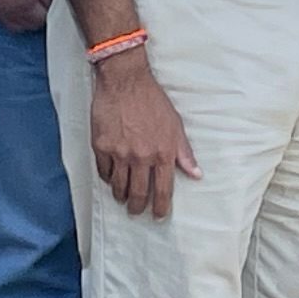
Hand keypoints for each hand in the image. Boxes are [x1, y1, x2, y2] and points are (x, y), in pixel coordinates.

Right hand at [0, 0, 51, 32]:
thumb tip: (51, 4)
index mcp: (23, 5)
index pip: (41, 20)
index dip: (48, 13)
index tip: (50, 6)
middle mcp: (9, 13)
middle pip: (28, 26)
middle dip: (37, 19)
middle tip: (42, 6)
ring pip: (15, 26)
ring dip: (24, 20)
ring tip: (29, 8)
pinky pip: (3, 20)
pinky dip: (11, 17)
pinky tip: (15, 6)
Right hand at [87, 52, 197, 218]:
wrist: (126, 81)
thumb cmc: (152, 101)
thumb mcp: (175, 125)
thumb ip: (184, 153)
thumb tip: (196, 174)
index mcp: (163, 153)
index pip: (163, 190)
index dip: (161, 207)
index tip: (158, 216)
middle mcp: (141, 157)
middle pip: (138, 194)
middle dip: (138, 208)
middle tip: (137, 212)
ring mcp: (120, 153)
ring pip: (119, 187)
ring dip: (121, 196)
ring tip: (123, 198)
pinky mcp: (102, 146)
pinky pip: (103, 172)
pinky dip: (107, 178)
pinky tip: (110, 179)